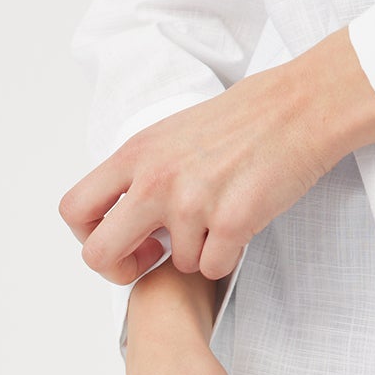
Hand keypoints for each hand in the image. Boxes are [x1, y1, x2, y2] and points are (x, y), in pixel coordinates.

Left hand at [58, 28, 374, 287]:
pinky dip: (228, 256)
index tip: (125, 235)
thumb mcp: (172, 134)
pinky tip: (243, 223)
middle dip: (122, 268)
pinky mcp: (231, 221)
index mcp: (137, 154)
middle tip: (153, 256)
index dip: (91, 236)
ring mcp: (192, 202)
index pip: (74, 209)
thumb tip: (126, 214)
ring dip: (199, 251)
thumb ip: (143, 172)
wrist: (300, 106)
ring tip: (223, 215)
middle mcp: (155, 179)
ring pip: (175, 264)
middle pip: (98, 254)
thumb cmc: (245, 118)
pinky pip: (213, 268)